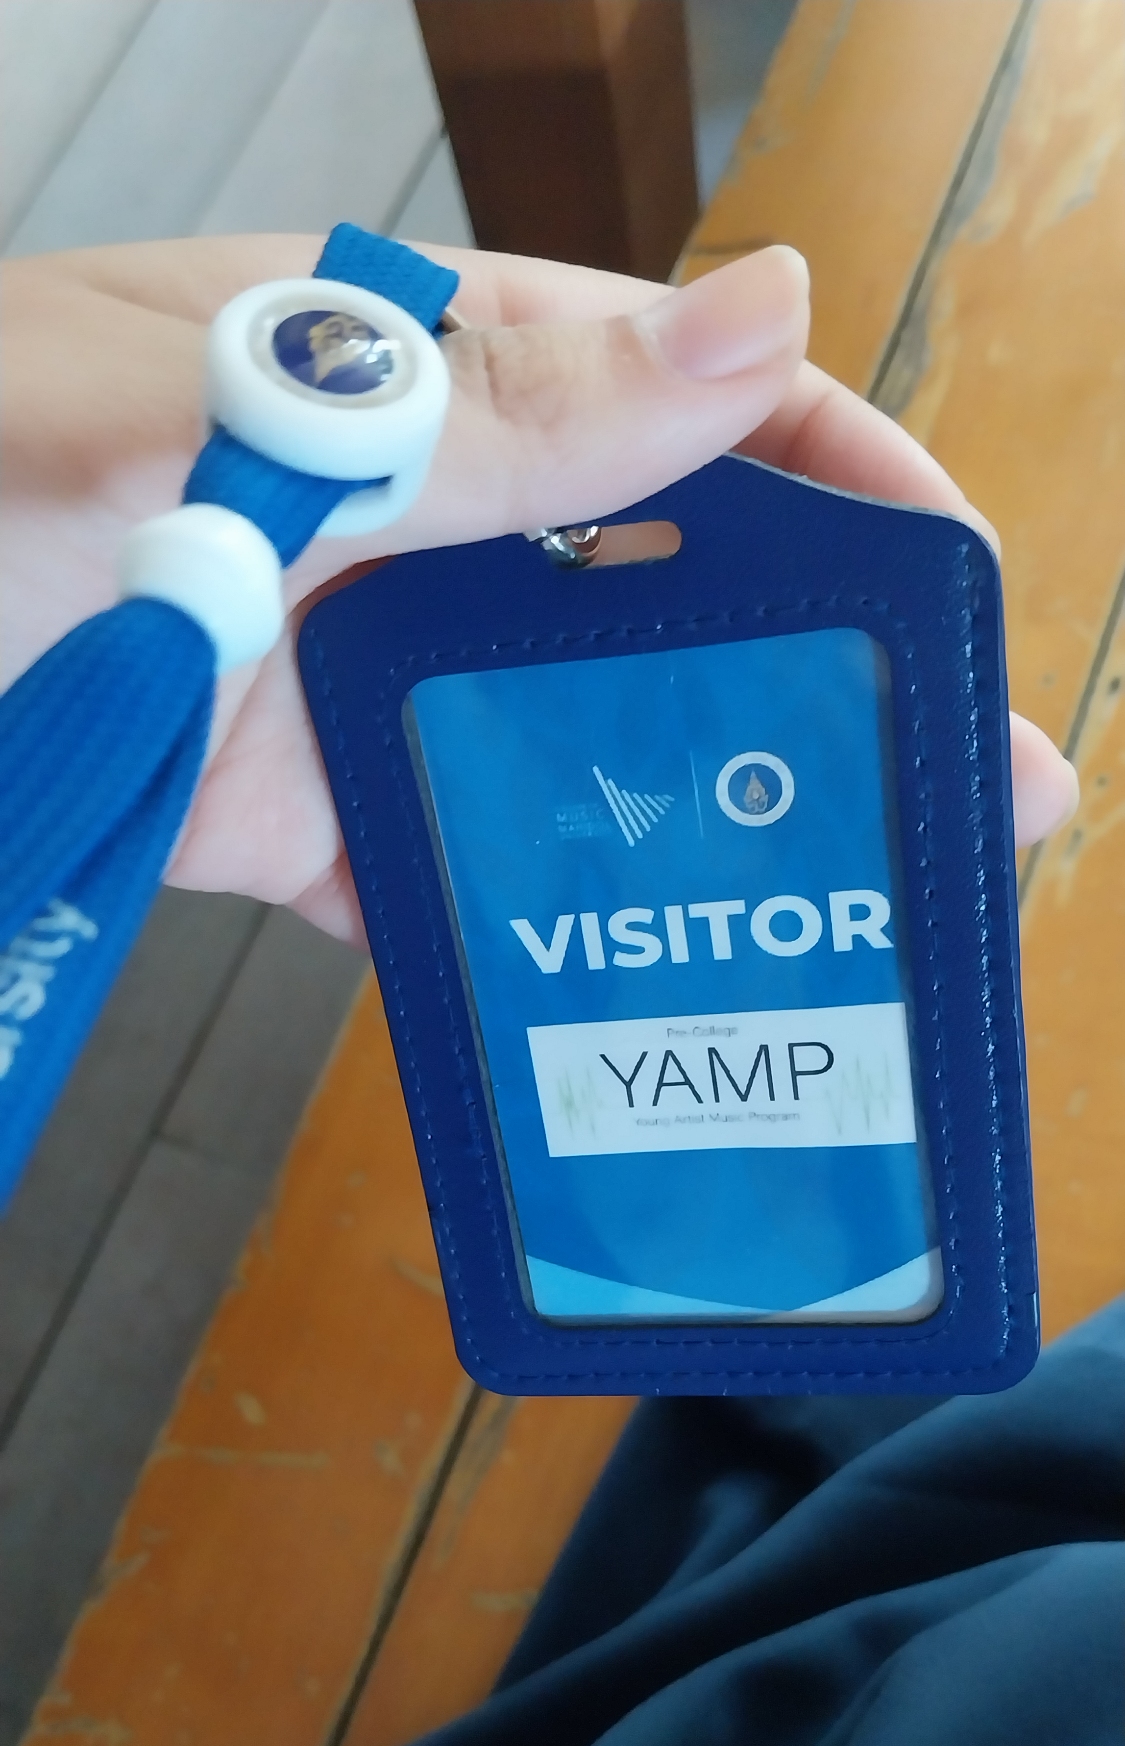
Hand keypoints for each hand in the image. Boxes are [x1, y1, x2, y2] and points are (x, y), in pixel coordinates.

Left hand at [0, 237, 1075, 944]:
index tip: (953, 602)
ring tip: (834, 932)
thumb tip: (766, 313)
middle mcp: (418, 525)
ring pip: (571, 752)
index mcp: (426, 378)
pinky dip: (520, 945)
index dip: (843, 491)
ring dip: (696, 834)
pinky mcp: (284, 812)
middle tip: (953, 813)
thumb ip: (490, 410)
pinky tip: (617, 1012)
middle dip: (815, 692)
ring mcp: (354, 674)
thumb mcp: (234, 427)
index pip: (693, 401)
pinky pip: (435, 879)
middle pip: (665, 596)